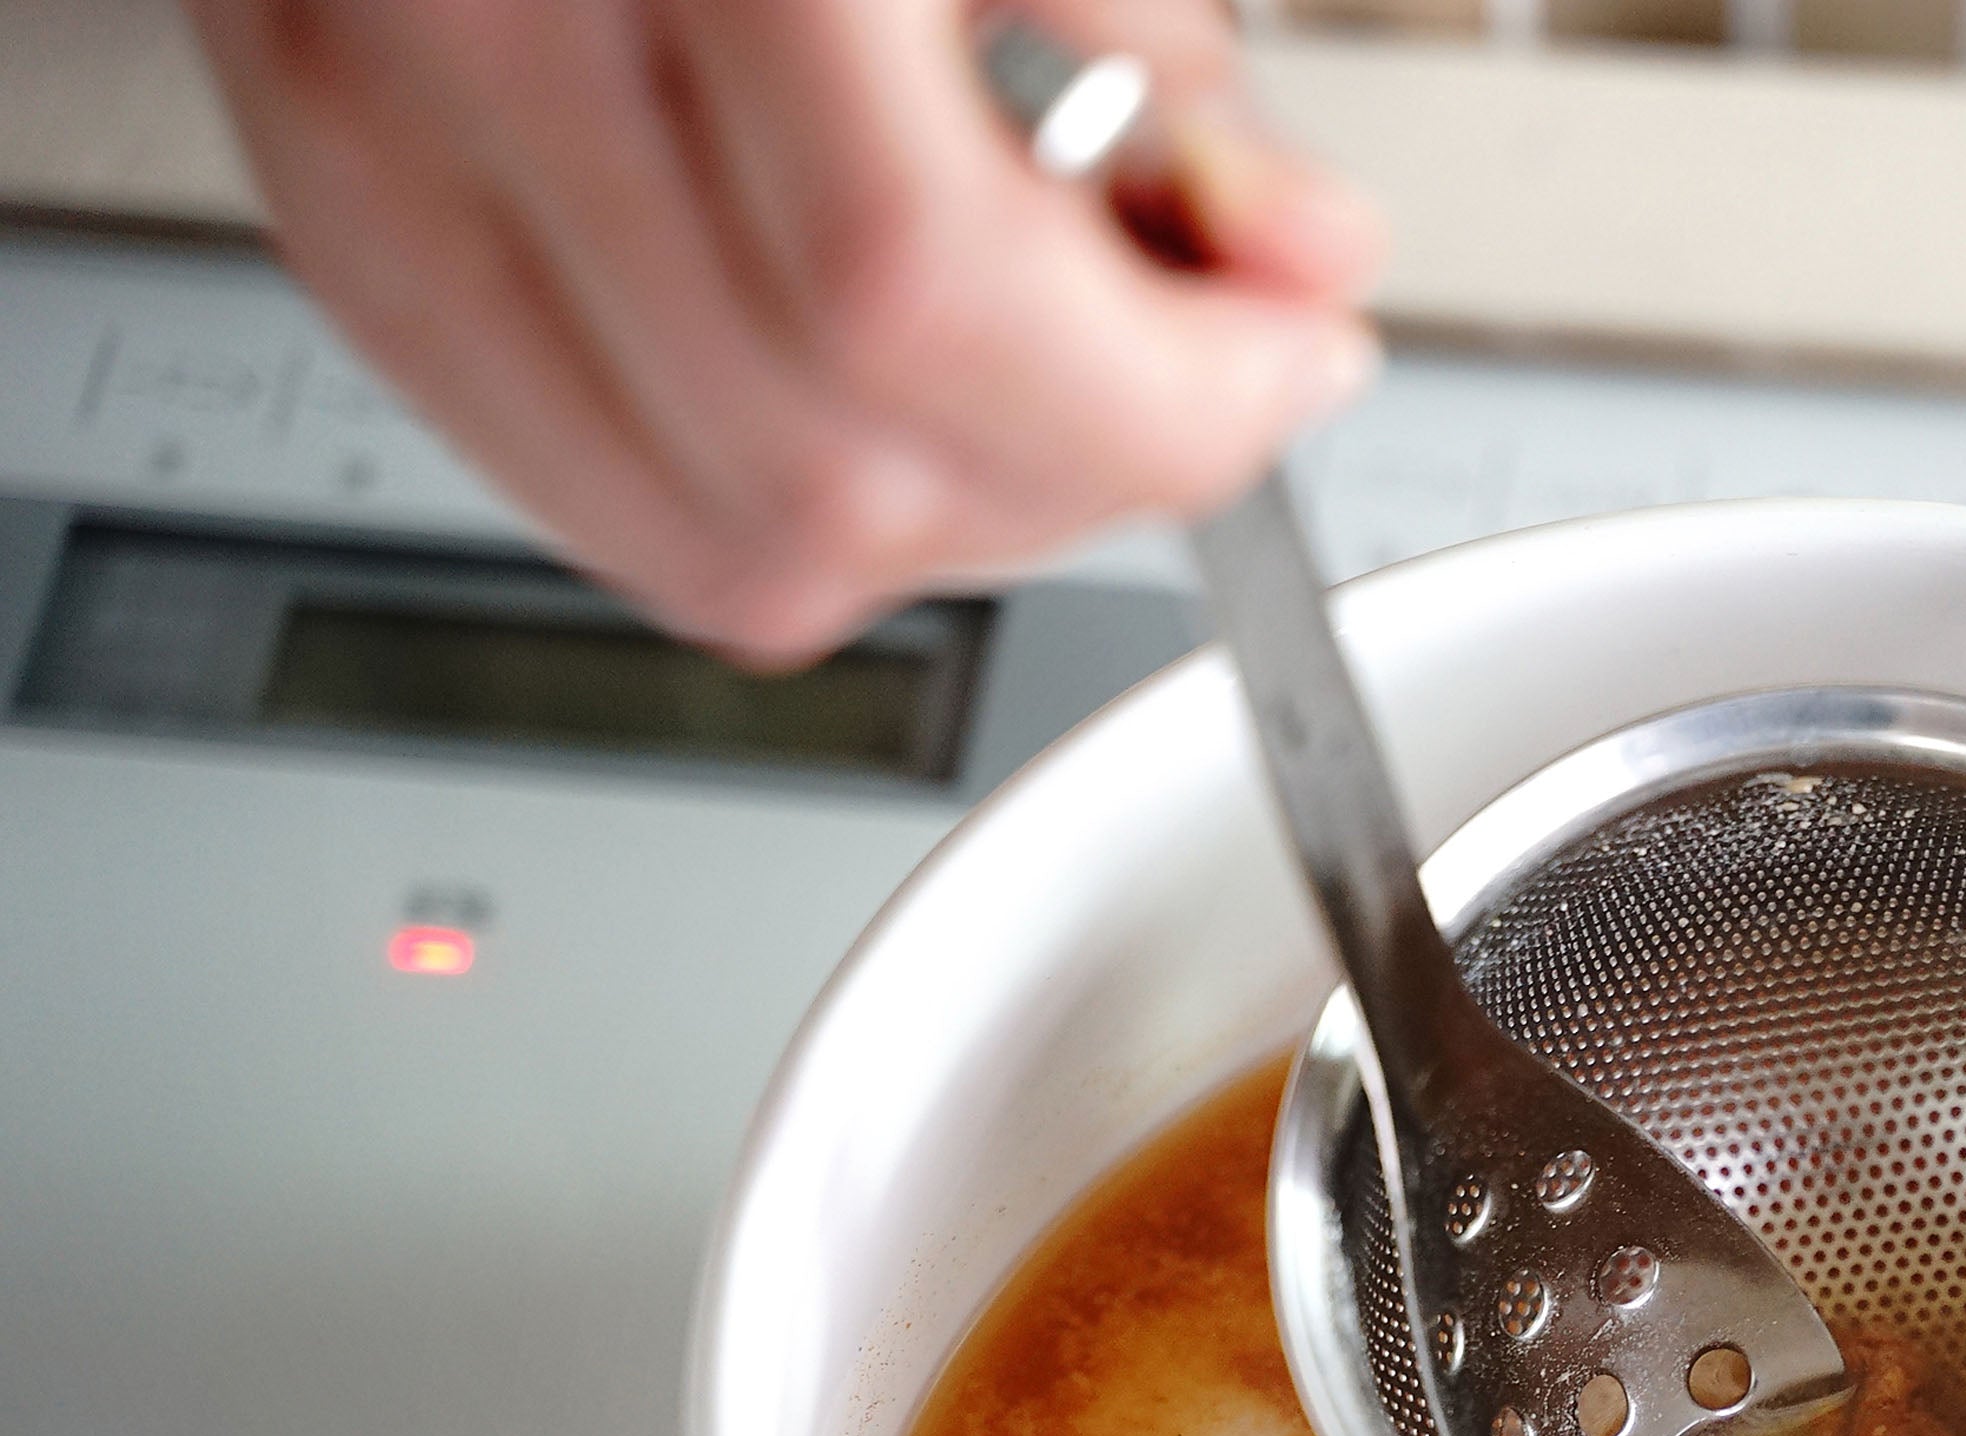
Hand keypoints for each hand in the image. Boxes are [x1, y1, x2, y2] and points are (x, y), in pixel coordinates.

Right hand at [185, 0, 1384, 663]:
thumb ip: (1164, 48)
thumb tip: (1298, 258)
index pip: (913, 293)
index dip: (1154, 397)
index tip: (1286, 362)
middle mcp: (479, 31)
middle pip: (829, 472)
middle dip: (1081, 472)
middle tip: (1195, 372)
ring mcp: (378, 139)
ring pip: (730, 537)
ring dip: (957, 510)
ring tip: (1049, 368)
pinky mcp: (348, 214)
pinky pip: (607, 499)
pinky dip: (795, 494)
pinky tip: (887, 381)